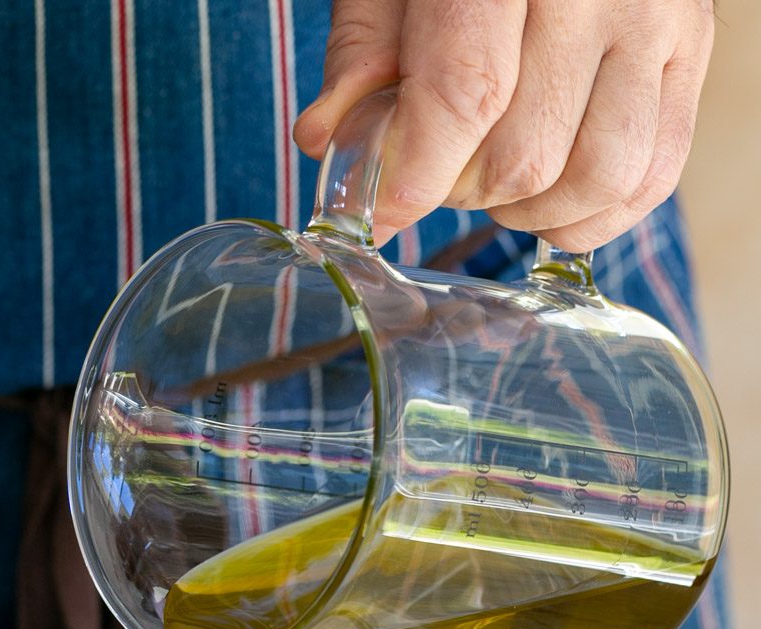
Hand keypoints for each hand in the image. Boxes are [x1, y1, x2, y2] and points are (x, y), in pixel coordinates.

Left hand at [294, 0, 714, 251]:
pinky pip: (653, 173)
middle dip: (464, 190)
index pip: (467, 95)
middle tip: (441, 169)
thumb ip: (363, 52)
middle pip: (526, 154)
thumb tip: (330, 144)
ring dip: (532, 212)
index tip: (384, 214)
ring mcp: (659, 16)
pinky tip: (548, 199)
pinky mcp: (691, 50)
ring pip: (597, 177)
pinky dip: (593, 214)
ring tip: (496, 183)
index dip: (417, 175)